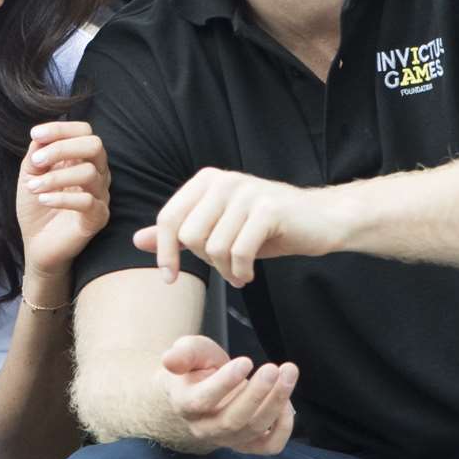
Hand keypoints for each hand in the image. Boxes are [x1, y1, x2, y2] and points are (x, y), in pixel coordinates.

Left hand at [16, 121, 109, 279]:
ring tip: (32, 187)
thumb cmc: (37, 207)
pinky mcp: (98, 218)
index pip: (84, 131)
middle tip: (36, 161)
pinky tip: (43, 199)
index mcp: (82, 158)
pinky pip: (88, 202)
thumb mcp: (31, 175)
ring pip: (89, 173)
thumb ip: (36, 154)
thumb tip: (40, 136)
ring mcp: (100, 195)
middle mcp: (96, 173)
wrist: (37, 244)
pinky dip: (62, 198)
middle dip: (62, 147)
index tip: (35, 135)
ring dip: (55, 177)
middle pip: (95, 145)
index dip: (61, 129)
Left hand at [132, 168, 342, 286]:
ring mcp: (247, 193)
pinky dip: (241, 272)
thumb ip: (178, 233)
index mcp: (206, 181)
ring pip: (214, 247)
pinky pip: (239, 252)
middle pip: (189, 235)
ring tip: (239, 272)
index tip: (170, 277)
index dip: (165, 252)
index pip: (168, 218)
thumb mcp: (218, 229)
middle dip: (204, 262)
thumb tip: (138, 240)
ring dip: (225, 271)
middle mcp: (224, 181)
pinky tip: (249, 274)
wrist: (320, 220)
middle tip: (223, 268)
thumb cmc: (266, 227)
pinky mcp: (269, 209)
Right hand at [159, 335, 295, 454]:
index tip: (246, 361)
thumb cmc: (195, 368)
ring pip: (253, 429)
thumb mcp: (189, 352)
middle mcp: (204, 428)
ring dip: (276, 401)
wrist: (200, 393)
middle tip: (273, 368)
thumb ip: (183, 353)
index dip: (225, 383)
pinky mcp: (248, 444)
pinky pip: (270, 445)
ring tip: (288, 372)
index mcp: (185, 404)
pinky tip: (287, 401)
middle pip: (232, 420)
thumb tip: (169, 360)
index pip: (202, 401)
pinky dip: (284, 427)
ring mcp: (227, 440)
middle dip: (257, 394)